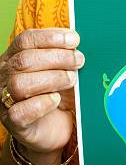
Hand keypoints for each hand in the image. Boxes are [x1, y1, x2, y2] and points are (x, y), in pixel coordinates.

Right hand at [0, 28, 84, 159]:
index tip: (74, 40)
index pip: (25, 40)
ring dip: (52, 79)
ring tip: (71, 80)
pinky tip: (56, 99)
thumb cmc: (58, 91)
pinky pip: (20, 112)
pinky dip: (41, 104)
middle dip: (57, 58)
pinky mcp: (13, 122)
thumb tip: (76, 42)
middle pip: (24, 60)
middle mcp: (5, 76)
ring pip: (20, 84)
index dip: (50, 37)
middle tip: (79, 61)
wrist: (55, 126)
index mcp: (14, 56)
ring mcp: (5, 99)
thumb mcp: (62, 69)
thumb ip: (65, 54)